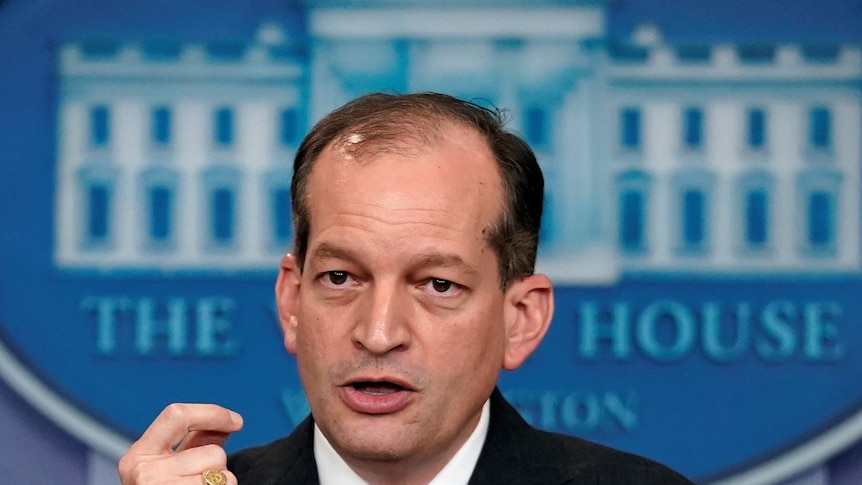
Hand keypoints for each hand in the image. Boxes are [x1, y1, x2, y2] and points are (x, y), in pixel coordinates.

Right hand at [118, 403, 243, 483]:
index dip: (212, 413)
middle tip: (200, 481)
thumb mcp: (171, 467)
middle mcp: (143, 474)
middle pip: (211, 452)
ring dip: (222, 484)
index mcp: (137, 456)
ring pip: (222, 474)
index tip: (237, 421)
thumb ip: (195, 442)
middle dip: (218, 465)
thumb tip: (229, 422)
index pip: (176, 415)